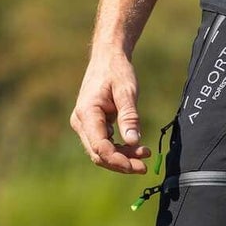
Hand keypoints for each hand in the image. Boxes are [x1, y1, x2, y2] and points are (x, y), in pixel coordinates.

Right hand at [69, 48, 151, 174]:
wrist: (107, 58)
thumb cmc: (116, 71)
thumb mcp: (127, 91)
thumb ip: (129, 116)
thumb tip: (133, 141)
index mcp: (86, 113)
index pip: (100, 147)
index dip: (118, 160)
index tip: (138, 165)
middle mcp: (81, 122)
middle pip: (99, 154)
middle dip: (122, 163)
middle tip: (145, 167)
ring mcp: (85, 125)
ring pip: (102, 152)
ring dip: (123, 158)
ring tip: (145, 154)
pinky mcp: (92, 126)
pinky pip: (105, 145)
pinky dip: (120, 150)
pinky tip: (137, 148)